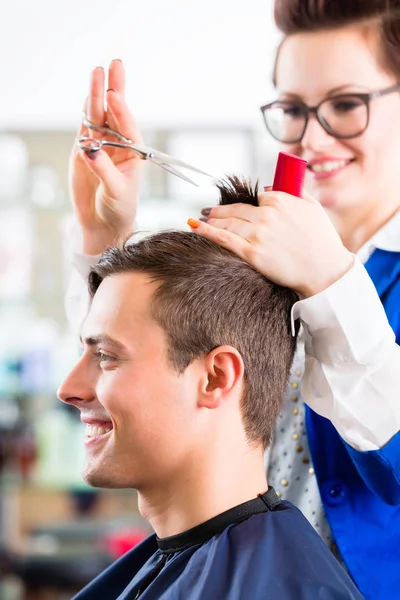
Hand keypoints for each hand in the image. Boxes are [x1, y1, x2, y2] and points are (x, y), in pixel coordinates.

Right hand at [69, 59, 142, 254]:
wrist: (103, 223)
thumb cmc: (119, 207)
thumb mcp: (116, 190)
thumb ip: (103, 169)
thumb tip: (89, 148)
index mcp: (134, 151)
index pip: (127, 125)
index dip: (121, 110)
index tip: (114, 95)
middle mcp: (118, 144)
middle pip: (114, 112)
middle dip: (113, 88)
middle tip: (115, 63)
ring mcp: (100, 145)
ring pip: (98, 115)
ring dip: (96, 94)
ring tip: (97, 70)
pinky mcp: (84, 150)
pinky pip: (85, 127)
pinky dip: (85, 113)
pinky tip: (87, 96)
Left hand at [188, 189, 353, 297]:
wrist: (325, 270)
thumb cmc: (322, 240)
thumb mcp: (313, 207)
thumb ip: (294, 192)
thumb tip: (270, 188)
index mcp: (280, 200)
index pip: (255, 198)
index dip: (247, 205)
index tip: (239, 209)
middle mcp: (266, 215)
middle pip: (236, 209)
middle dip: (221, 211)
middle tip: (209, 212)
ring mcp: (258, 234)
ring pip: (227, 223)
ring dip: (212, 220)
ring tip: (204, 219)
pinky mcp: (252, 253)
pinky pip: (223, 238)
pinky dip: (206, 231)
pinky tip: (194, 226)